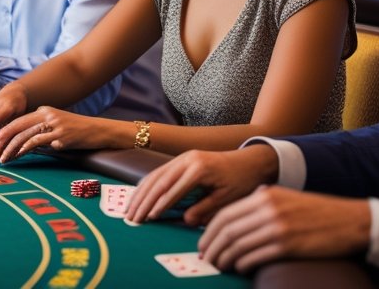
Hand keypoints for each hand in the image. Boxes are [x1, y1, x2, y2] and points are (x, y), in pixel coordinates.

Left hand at [0, 107, 124, 162]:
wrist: (99, 131)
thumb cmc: (77, 133)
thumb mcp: (56, 129)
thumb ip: (40, 133)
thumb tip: (21, 146)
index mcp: (43, 111)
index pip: (17, 120)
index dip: (3, 132)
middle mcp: (46, 115)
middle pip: (16, 125)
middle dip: (1, 138)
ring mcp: (53, 124)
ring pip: (24, 134)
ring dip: (9, 147)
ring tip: (1, 158)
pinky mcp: (60, 135)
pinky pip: (37, 141)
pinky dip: (24, 148)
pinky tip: (17, 155)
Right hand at [126, 145, 278, 226]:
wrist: (249, 161)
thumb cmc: (240, 181)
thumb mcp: (227, 198)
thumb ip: (205, 209)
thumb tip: (185, 221)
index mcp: (199, 169)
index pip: (174, 189)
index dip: (160, 205)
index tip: (149, 219)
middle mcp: (187, 159)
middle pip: (159, 181)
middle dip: (144, 201)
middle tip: (132, 218)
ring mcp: (182, 157)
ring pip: (155, 175)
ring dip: (140, 194)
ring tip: (129, 211)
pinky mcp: (181, 159)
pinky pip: (159, 172)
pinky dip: (147, 185)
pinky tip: (138, 196)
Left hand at [198, 186, 370, 272]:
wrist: (350, 221)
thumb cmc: (317, 212)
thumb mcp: (286, 198)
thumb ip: (262, 203)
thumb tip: (236, 218)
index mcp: (265, 196)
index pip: (226, 214)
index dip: (210, 231)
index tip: (204, 243)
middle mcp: (268, 209)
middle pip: (227, 230)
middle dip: (212, 246)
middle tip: (206, 258)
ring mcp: (278, 227)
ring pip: (238, 245)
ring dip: (224, 258)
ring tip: (220, 265)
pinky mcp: (288, 246)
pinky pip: (255, 257)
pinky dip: (243, 263)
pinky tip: (240, 267)